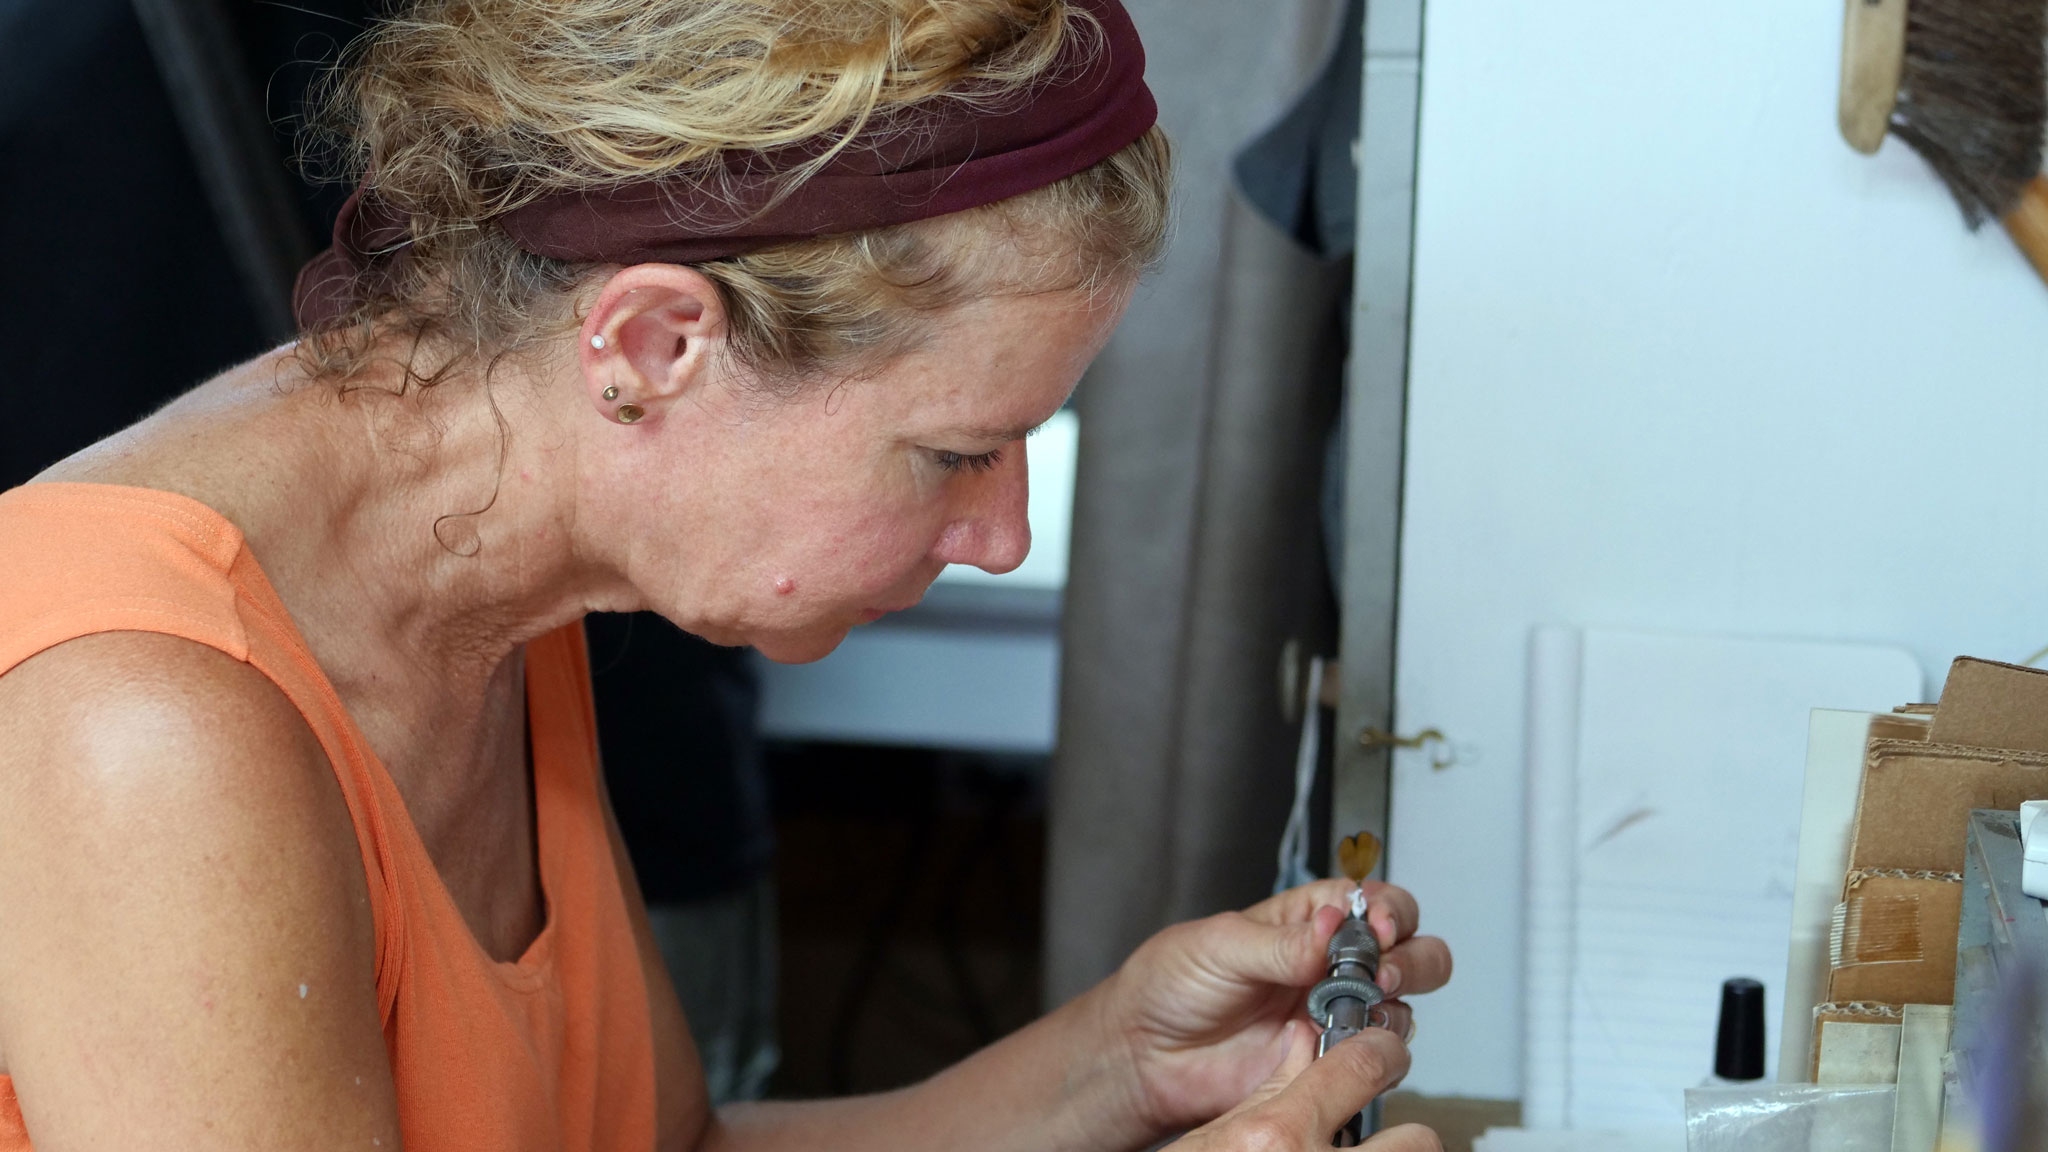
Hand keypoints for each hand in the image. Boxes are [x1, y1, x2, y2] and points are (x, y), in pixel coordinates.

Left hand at [1098, 878, 1451, 1138]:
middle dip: (1409, 956)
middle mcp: (1330, 964)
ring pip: (1405, 1002)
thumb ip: (1280, 942)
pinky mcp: (1330, 1060)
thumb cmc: (1171, 984)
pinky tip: (1341, 1042)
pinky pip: (1379, 1054)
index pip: (1373, 902)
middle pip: (1410, 947)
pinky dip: (1376, 1047)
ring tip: (1363, 1004)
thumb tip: (1331, 926)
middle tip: (1380, 970)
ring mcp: (1334, 1013)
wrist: (1146, 1054)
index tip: (1377, 926)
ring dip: (1398, 1000)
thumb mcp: (1219, 945)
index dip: (1388, 910)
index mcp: (1307, 920)